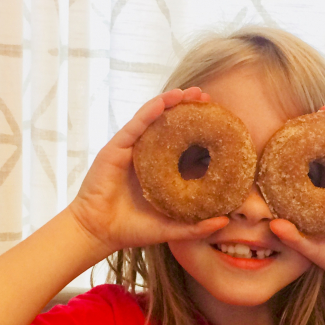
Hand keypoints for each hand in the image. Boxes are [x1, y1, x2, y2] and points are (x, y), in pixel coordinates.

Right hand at [68, 87, 228, 256]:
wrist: (99, 232)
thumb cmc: (132, 230)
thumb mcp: (171, 228)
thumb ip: (197, 226)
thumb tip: (226, 220)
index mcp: (160, 172)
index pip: (183, 145)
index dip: (199, 132)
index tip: (219, 121)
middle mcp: (147, 156)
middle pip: (170, 126)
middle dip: (188, 110)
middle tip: (208, 98)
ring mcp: (132, 150)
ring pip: (153, 119)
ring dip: (172, 102)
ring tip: (191, 92)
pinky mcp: (117, 148)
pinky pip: (136, 125)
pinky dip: (150, 111)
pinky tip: (165, 100)